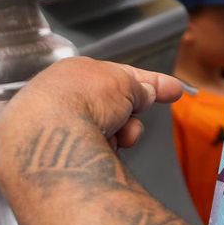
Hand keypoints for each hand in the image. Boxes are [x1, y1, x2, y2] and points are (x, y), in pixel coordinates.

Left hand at [0, 57, 186, 170]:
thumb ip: (139, 88)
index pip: (120, 75)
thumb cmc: (80, 99)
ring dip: (118, 136)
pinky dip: (101, 153)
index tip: (175, 90)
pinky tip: (97, 154)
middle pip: (112, 109)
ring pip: (104, 133)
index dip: (152, 83)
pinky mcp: (50, 154)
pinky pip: (90, 153)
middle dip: (129, 119)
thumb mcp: (124, 84)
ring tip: (115, 139)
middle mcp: (62, 96)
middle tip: (130, 125)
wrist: (48, 133)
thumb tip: (144, 95)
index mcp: (77, 70)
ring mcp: (54, 126)